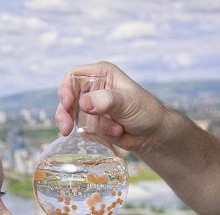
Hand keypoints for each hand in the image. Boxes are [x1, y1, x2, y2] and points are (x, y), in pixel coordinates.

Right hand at [55, 61, 170, 152]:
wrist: (154, 135)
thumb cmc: (146, 111)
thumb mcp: (128, 102)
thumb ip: (106, 100)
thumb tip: (83, 103)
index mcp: (101, 74)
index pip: (73, 77)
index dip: (65, 89)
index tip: (67, 103)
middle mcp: (93, 89)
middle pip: (67, 98)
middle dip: (66, 114)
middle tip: (66, 129)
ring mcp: (91, 108)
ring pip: (72, 117)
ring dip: (91, 128)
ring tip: (115, 131)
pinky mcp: (91, 124)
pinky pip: (81, 131)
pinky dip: (96, 136)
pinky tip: (116, 134)